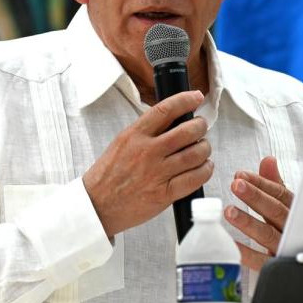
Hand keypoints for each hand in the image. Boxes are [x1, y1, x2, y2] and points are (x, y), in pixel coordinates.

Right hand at [83, 90, 211, 237]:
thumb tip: (173, 121)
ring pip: (195, 154)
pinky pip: (194, 179)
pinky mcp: (164, 194)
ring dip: (205, 148)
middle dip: (201, 126)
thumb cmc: (108, 175)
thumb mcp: (121, 143)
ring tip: (203, 148)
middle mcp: (147, 152)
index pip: (165, 110)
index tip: (196, 97)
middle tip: (201, 128)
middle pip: (187, 131)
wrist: (97, 204)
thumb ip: (145, 132)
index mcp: (134, 135)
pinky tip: (204, 167)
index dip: (185, 100)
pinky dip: (205, 171)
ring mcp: (156, 173)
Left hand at [225, 156, 292, 270]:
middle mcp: (294, 229)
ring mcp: (287, 249)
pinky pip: (261, 261)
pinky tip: (231, 243)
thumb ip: (275, 184)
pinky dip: (246, 252)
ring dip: (248, 222)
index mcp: (297, 211)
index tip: (241, 175)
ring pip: (268, 234)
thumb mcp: (287, 206)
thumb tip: (268, 160)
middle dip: (255, 197)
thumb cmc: (297, 232)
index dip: (260, 183)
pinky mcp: (279, 267)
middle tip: (237, 185)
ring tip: (229, 211)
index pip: (280, 194)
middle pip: (275, 211)